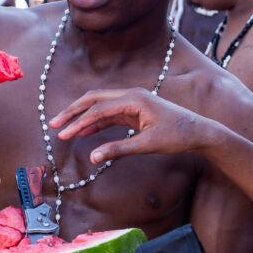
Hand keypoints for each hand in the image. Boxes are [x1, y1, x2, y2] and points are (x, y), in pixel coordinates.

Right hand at [50, 88, 218, 164]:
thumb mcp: (147, 145)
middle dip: (73, 111)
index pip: (99, 108)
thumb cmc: (177, 136)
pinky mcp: (135, 111)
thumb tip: (93, 157)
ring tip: (63, 129)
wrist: (199, 132)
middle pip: (94, 99)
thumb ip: (118, 149)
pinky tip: (83, 131)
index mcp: (134, 98)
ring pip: (100, 106)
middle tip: (53, 123)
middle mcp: (131, 95)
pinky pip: (110, 114)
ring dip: (82, 117)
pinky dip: (95, 122)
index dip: (78, 121)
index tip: (62, 133)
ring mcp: (132, 102)